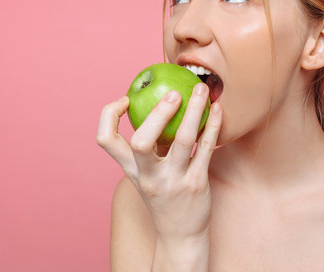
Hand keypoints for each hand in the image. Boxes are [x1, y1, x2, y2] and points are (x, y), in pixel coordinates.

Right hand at [96, 82, 221, 241]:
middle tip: (174, 93)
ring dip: (193, 110)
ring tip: (201, 89)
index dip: (108, 115)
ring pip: (182, 140)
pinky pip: (206, 148)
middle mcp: (147, 175)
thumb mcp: (146, 173)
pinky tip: (217, 109)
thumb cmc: (163, 194)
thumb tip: (154, 104)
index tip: (125, 99)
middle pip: (141, 141)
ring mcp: (172, 181)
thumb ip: (147, 145)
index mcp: (130, 169)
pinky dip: (213, 125)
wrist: (180, 235)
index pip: (105, 140)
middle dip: (158, 113)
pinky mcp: (196, 184)